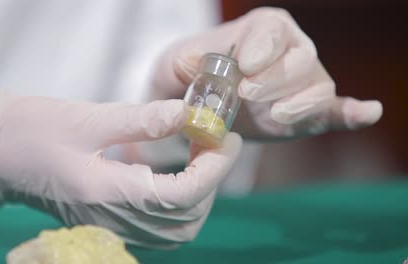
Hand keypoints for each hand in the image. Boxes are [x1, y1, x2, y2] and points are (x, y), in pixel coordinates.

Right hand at [0, 89, 242, 247]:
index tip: (226, 138)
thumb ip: (142, 121)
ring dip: (199, 196)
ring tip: (200, 157)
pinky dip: (181, 207)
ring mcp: (111, 228)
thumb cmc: (34, 131)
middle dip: (211, 180)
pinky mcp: (109, 225)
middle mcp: (112, 220)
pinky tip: (178, 177)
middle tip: (214, 141)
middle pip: (185, 218)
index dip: (213, 169)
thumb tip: (187, 115)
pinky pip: (160, 230)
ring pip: (176, 231)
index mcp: (106, 194)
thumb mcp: (89, 118)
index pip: (181, 196)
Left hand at [152, 7, 382, 139]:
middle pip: (300, 58)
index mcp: (259, 32)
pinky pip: (335, 111)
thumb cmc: (187, 76)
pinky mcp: (306, 114)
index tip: (245, 66)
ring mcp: (301, 84)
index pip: (272, 30)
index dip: (264, 47)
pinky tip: (367, 113)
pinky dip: (352, 113)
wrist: (197, 104)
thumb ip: (190, 62)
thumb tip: (208, 72)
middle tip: (247, 94)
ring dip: (300, 103)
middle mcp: (288, 52)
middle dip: (276, 78)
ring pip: (317, 87)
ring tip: (275, 116)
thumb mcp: (177, 62)